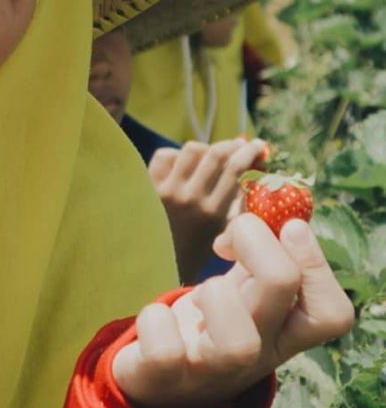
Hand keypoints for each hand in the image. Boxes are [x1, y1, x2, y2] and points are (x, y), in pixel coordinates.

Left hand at [111, 213, 353, 407]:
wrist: (162, 377)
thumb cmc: (208, 320)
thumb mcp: (243, 291)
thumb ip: (259, 255)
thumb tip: (270, 203)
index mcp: (282, 333)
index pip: (331, 313)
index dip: (316, 262)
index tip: (285, 228)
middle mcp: (257, 355)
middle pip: (281, 286)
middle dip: (255, 242)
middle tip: (228, 244)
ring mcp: (213, 370)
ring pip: (237, 338)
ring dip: (212, 292)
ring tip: (198, 296)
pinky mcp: (166, 377)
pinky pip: (166, 349)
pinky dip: (156, 319)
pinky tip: (159, 317)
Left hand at [148, 138, 262, 282]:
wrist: (152, 263)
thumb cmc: (192, 251)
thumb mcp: (222, 234)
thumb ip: (238, 210)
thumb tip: (257, 175)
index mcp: (214, 213)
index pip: (236, 171)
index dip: (250, 153)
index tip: (259, 147)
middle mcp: (191, 198)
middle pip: (217, 154)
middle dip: (233, 145)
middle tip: (239, 144)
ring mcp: (167, 190)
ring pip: (192, 149)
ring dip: (205, 148)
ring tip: (210, 155)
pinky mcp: (148, 185)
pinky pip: (165, 155)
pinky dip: (176, 155)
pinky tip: (182, 164)